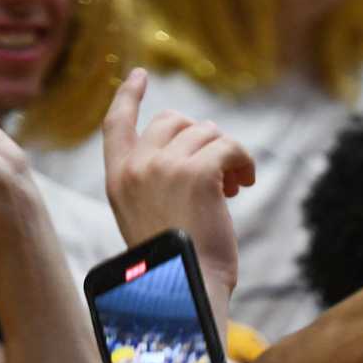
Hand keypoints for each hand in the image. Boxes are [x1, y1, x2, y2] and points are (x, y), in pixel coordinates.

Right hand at [102, 70, 254, 299]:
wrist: (185, 288)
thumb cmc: (177, 263)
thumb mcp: (151, 215)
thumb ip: (159, 180)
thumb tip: (199, 146)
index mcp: (117, 179)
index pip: (116, 124)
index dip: (129, 96)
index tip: (140, 75)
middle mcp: (135, 167)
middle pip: (174, 122)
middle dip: (202, 139)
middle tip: (222, 174)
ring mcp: (164, 166)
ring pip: (207, 133)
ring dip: (227, 155)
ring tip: (234, 188)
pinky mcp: (197, 172)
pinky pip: (229, 147)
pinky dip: (244, 161)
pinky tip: (245, 183)